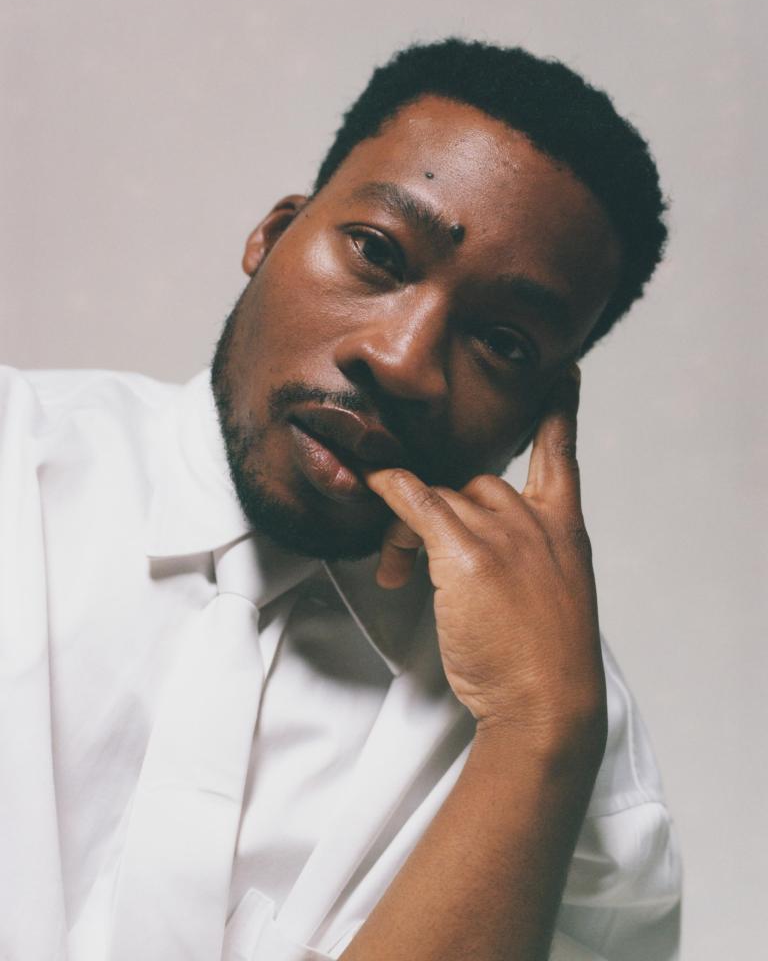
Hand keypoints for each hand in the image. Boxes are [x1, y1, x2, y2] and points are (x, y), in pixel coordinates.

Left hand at [365, 368, 605, 755]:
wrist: (547, 702)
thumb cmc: (545, 660)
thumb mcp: (550, 598)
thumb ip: (521, 558)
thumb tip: (473, 544)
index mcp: (564, 528)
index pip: (562, 454)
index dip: (559, 413)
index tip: (562, 378)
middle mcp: (536, 519)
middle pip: (476, 481)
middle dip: (439, 511)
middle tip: (411, 556)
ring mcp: (503, 531)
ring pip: (439, 497)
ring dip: (408, 527)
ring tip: (396, 571)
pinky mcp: (466, 549)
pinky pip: (416, 500)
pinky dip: (388, 490)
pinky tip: (370, 483)